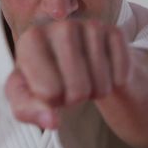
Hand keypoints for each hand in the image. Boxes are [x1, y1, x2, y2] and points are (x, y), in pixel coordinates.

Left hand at [5, 19, 147, 147]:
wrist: (76, 58)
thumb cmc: (45, 78)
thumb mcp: (26, 96)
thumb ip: (28, 111)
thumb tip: (52, 121)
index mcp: (31, 39)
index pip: (49, 94)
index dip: (52, 102)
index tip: (48, 89)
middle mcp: (61, 26)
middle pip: (77, 91)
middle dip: (75, 100)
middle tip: (69, 86)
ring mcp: (90, 26)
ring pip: (101, 86)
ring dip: (95, 93)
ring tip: (85, 79)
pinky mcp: (115, 32)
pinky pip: (120, 77)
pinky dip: (114, 84)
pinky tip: (104, 72)